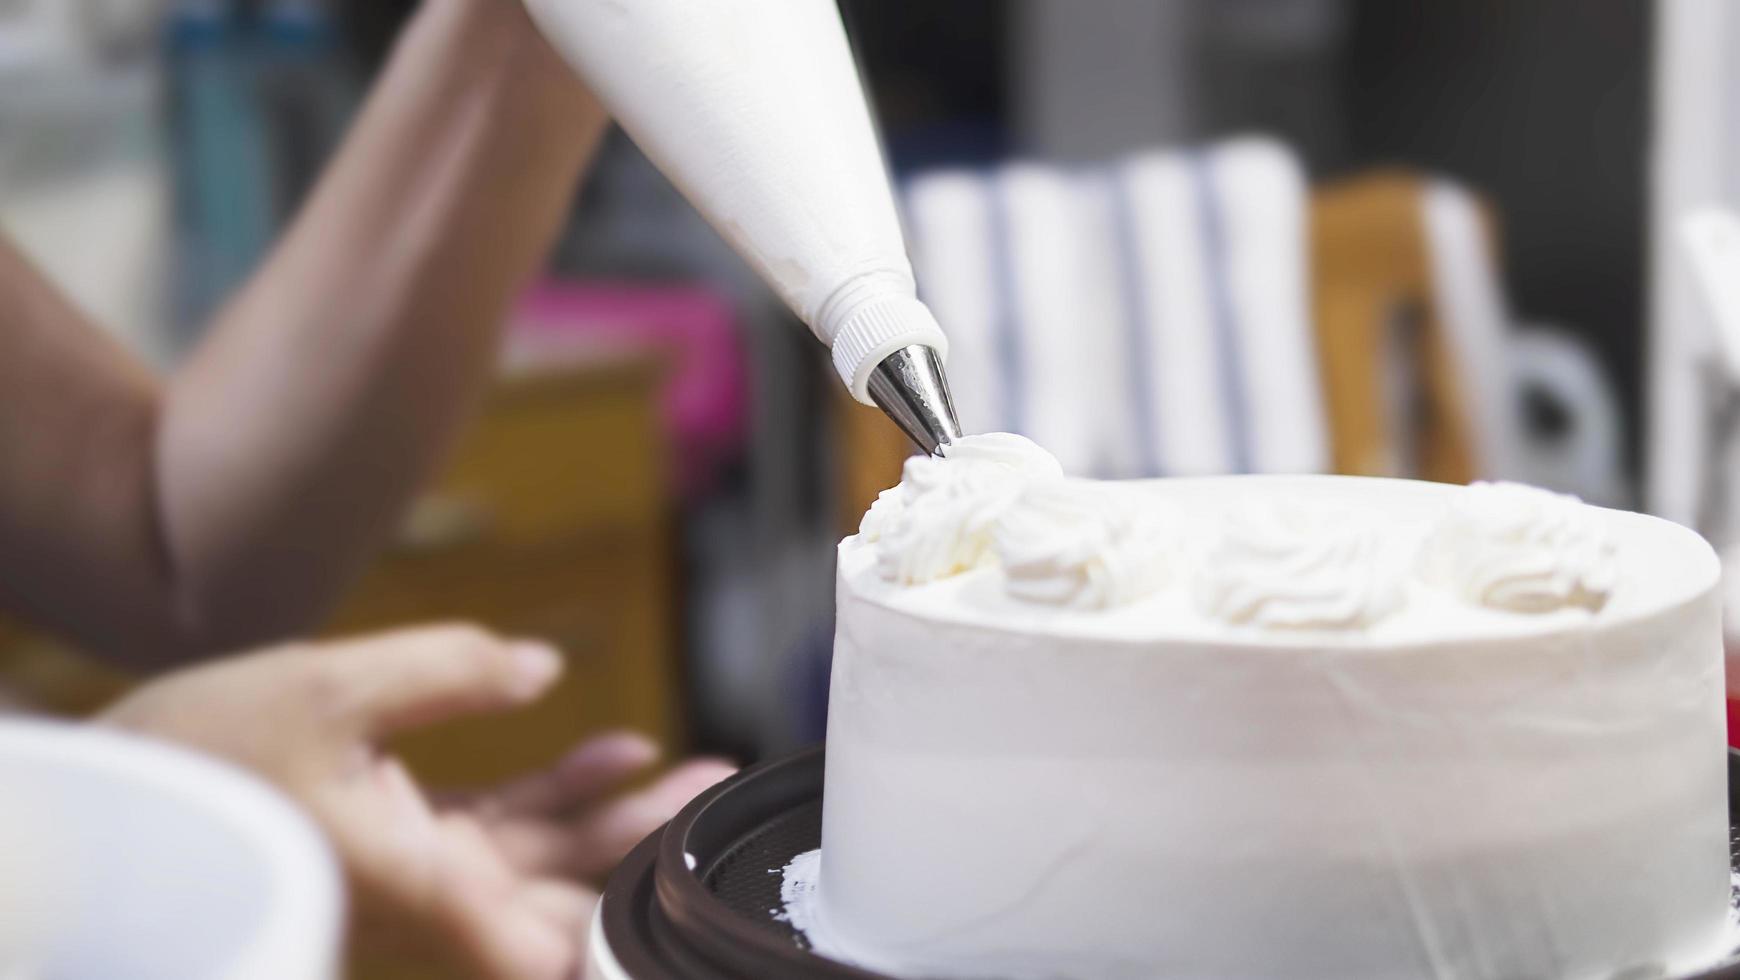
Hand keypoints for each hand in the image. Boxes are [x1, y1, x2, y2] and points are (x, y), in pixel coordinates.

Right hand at [99, 624, 733, 977]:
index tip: (684, 920)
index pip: (543, 950)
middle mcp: (426, 900)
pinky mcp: (408, 847)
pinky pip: (500, 832)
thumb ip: (450, 670)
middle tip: (721, 807)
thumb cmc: (208, 751)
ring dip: (620, 817)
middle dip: (648, 856)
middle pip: (564, 896)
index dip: (615, 944)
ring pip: (543, 860)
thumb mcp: (330, 683)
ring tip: (701, 774)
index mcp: (415, 885)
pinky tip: (617, 750)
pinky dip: (557, 793)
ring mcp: (420, 877)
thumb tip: (543, 666)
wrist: (128, 792)